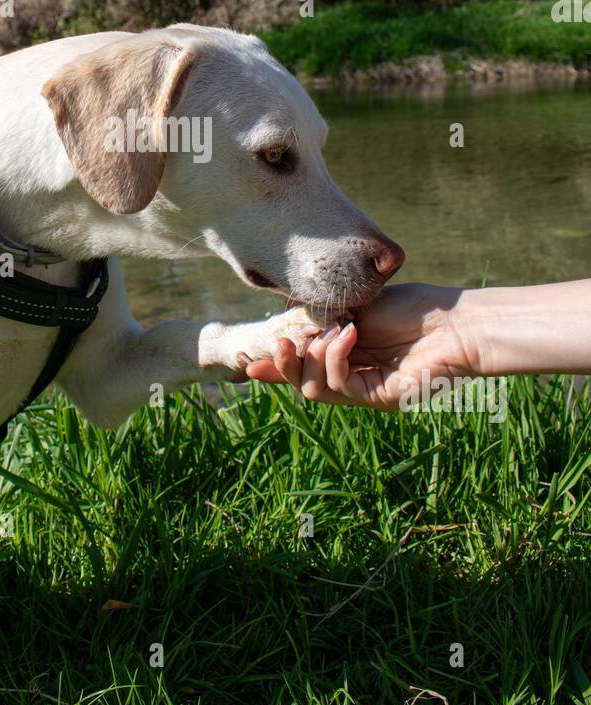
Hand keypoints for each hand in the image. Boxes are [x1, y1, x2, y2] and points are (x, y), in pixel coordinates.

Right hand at [245, 283, 474, 409]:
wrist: (453, 322)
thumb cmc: (413, 308)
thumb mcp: (355, 307)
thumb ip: (321, 320)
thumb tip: (285, 325)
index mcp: (345, 351)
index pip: (302, 363)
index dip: (276, 364)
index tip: (250, 360)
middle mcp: (351, 373)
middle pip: (300, 380)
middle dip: (283, 364)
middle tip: (280, 343)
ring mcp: (362, 388)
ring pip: (311, 388)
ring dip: (311, 357)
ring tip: (329, 331)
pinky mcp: (375, 397)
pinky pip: (335, 385)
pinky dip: (334, 357)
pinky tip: (348, 334)